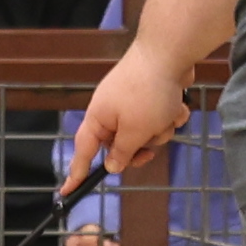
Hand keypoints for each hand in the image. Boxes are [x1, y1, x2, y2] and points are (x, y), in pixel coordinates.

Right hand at [67, 49, 189, 187]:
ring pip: (146, 133)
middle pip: (121, 146)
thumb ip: (122, 153)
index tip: (67, 192)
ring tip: (168, 115)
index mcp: (98, 118)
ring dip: (161, 130)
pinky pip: (160, 118)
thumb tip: (111, 166)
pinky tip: (177, 105)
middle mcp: (111, 111)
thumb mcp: (134, 131)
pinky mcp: (151, 95)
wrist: (168, 54)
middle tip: (150, 150)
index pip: (83, 152)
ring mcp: (132, 102)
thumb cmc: (146, 93)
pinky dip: (170, 115)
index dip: (76, 173)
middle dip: (141, 147)